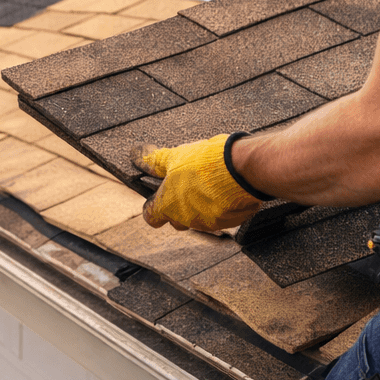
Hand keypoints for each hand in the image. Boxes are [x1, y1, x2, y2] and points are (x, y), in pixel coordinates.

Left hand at [131, 134, 262, 231]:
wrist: (243, 169)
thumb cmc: (206, 163)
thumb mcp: (176, 156)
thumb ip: (155, 161)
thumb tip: (136, 156)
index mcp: (169, 206)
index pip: (151, 217)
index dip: (152, 206)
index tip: (156, 196)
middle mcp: (186, 220)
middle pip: (175, 219)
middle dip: (178, 205)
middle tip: (186, 184)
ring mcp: (208, 224)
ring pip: (198, 219)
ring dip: (199, 205)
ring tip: (208, 182)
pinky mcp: (229, 222)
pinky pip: (219, 217)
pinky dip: (219, 206)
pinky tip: (224, 188)